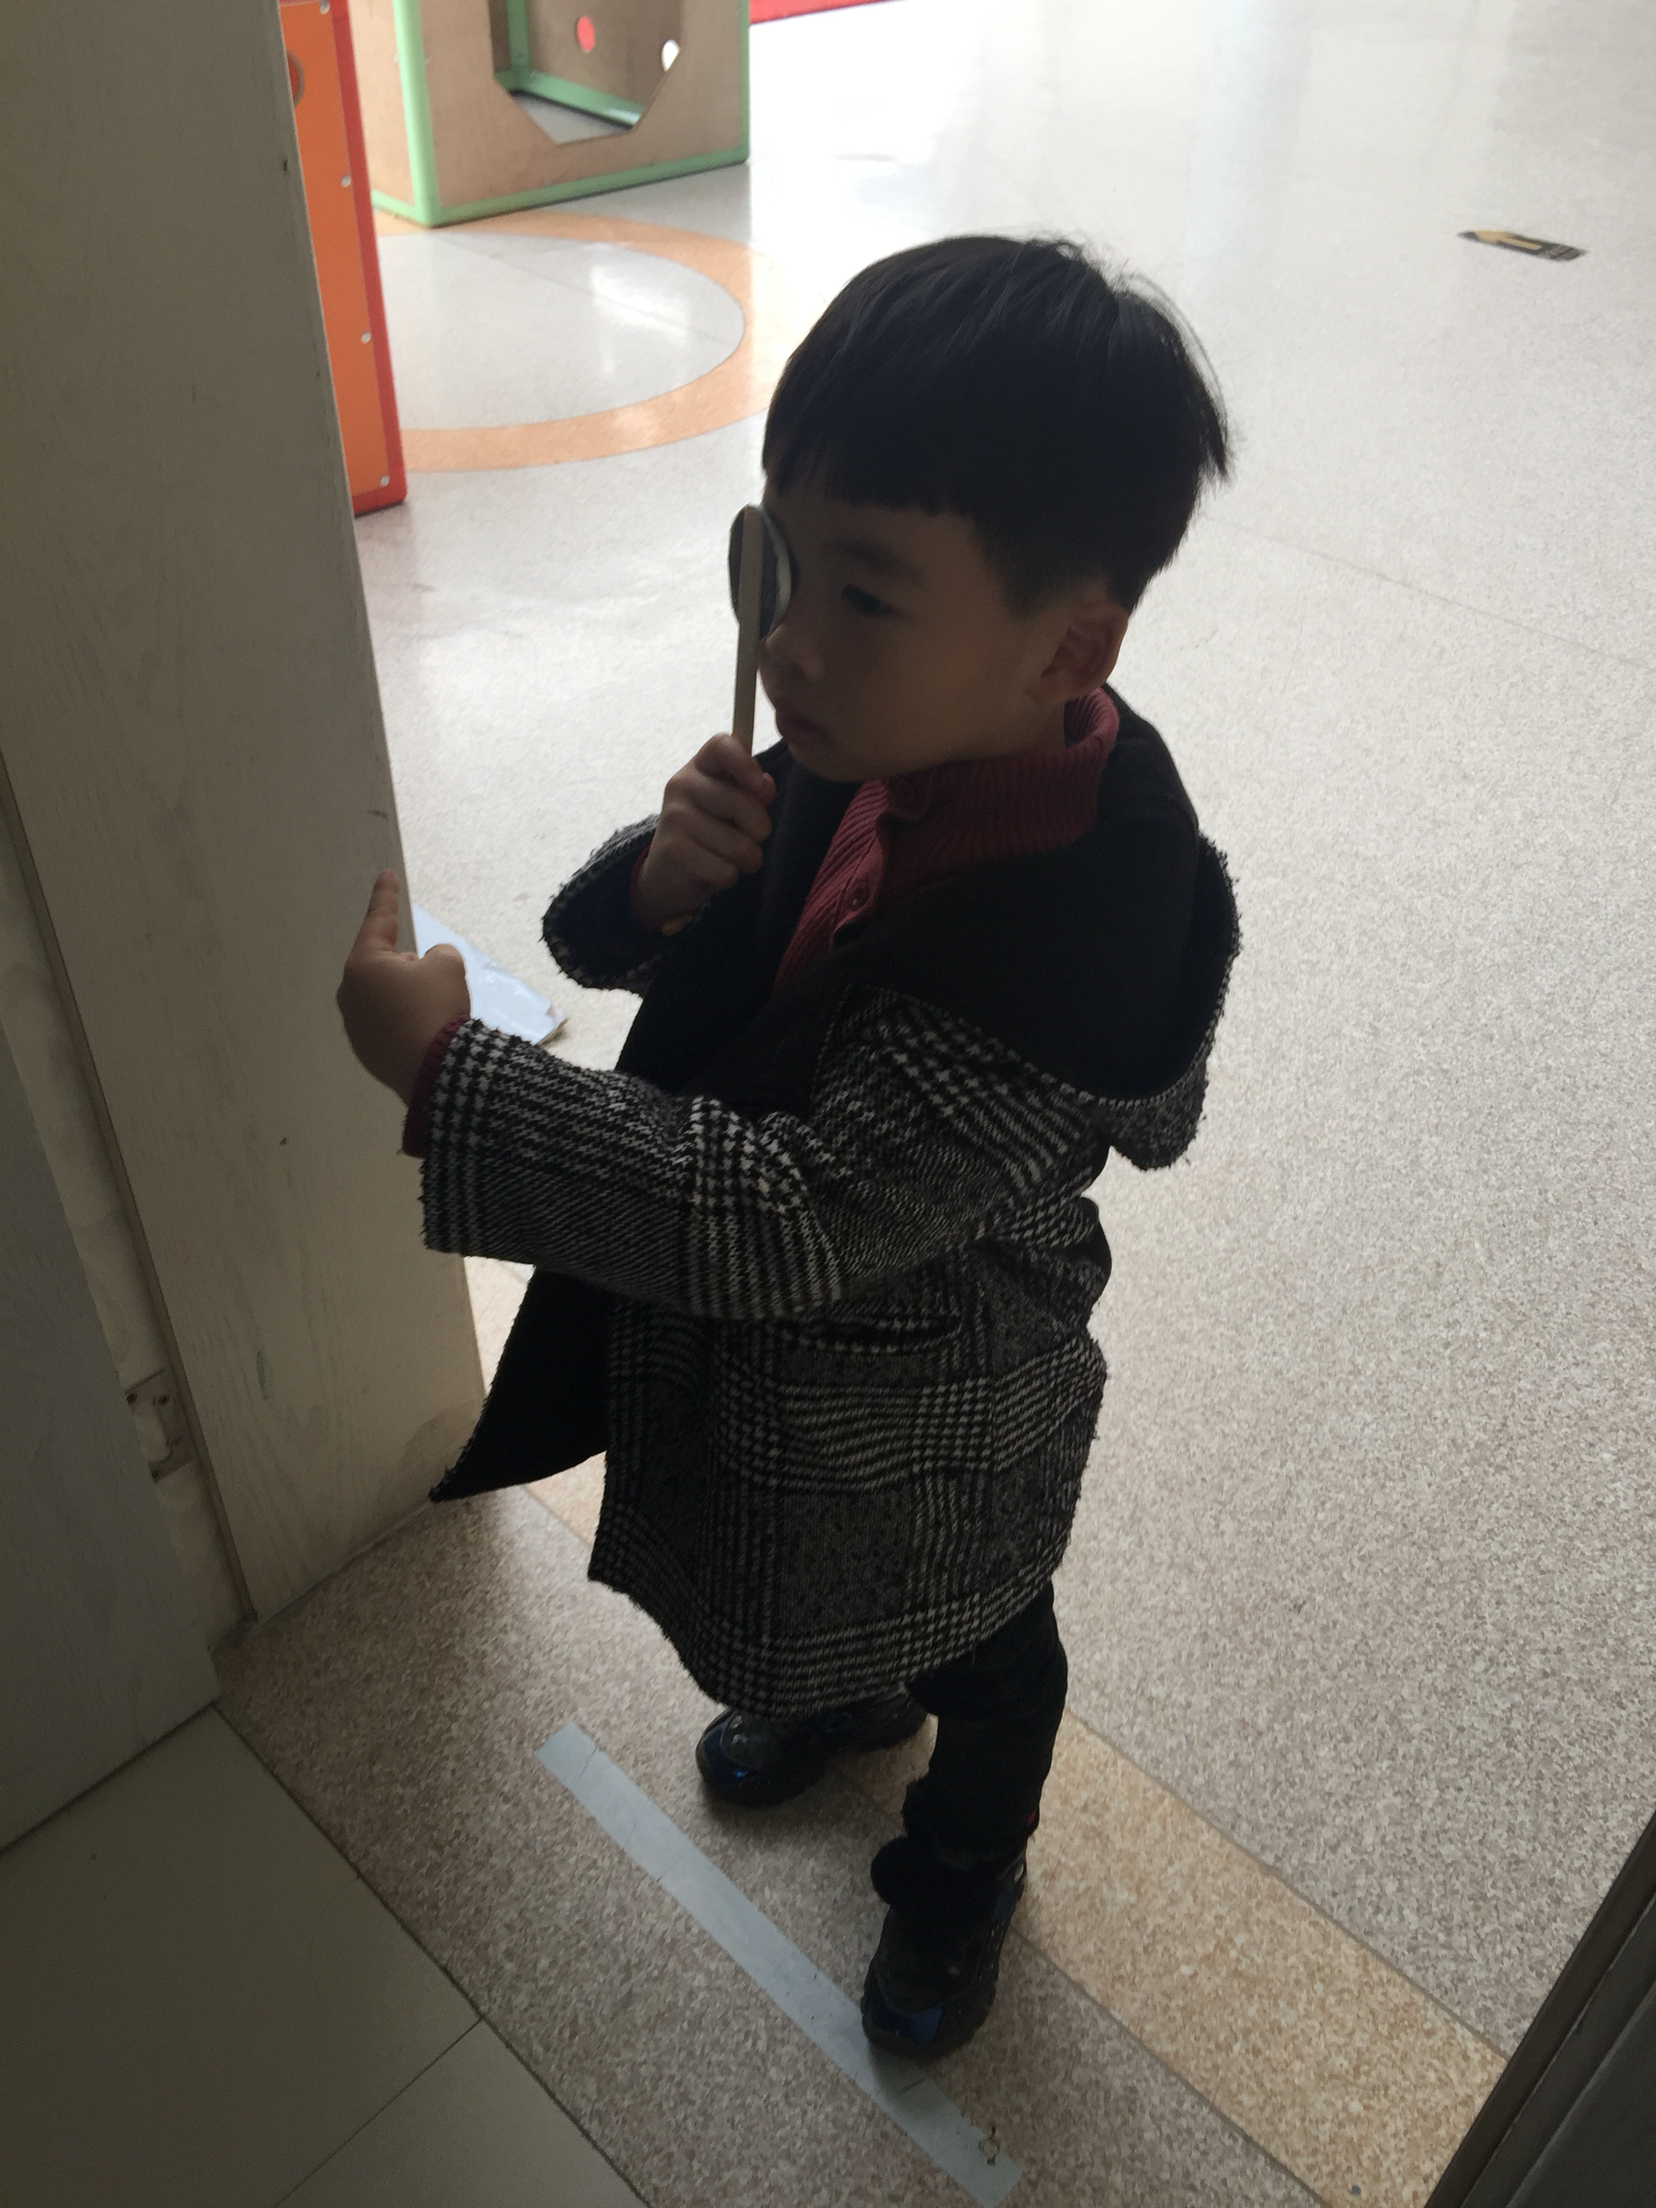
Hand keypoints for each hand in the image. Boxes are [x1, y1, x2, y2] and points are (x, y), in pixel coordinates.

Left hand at [337, 871, 469, 1102]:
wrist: (436, 1071)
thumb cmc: (437, 1008)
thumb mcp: (448, 966)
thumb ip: (438, 954)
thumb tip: (426, 967)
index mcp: (363, 965)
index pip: (378, 921)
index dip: (386, 896)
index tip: (386, 874)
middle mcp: (350, 993)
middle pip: (384, 965)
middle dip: (408, 966)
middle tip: (436, 982)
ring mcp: (354, 1025)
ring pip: (386, 996)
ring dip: (407, 996)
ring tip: (434, 1014)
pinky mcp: (365, 1051)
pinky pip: (388, 1024)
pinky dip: (406, 1023)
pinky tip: (426, 1035)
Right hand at [632, 734, 774, 930]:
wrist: (668, 872)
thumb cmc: (710, 832)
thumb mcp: (733, 807)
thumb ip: (753, 793)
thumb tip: (765, 785)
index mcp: (701, 766)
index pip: (722, 746)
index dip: (746, 762)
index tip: (760, 785)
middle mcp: (682, 784)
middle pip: (742, 803)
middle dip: (760, 830)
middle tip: (749, 837)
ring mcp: (674, 816)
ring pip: (739, 845)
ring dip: (746, 859)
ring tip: (729, 857)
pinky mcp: (673, 850)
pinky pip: (725, 870)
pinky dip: (729, 877)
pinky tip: (711, 870)